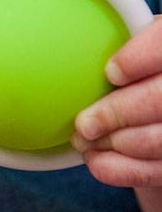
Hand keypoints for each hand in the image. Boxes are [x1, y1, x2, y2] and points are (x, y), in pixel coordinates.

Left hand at [71, 16, 161, 187]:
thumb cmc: (137, 64)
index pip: (161, 47)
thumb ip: (113, 41)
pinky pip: (152, 172)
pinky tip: (94, 157)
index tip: (110, 72)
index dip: (137, 61)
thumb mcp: (130, 40)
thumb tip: (60, 41)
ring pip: (155, 141)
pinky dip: (116, 168)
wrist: (154, 101)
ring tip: (83, 138)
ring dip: (110, 143)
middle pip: (158, 101)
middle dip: (114, 114)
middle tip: (83, 123)